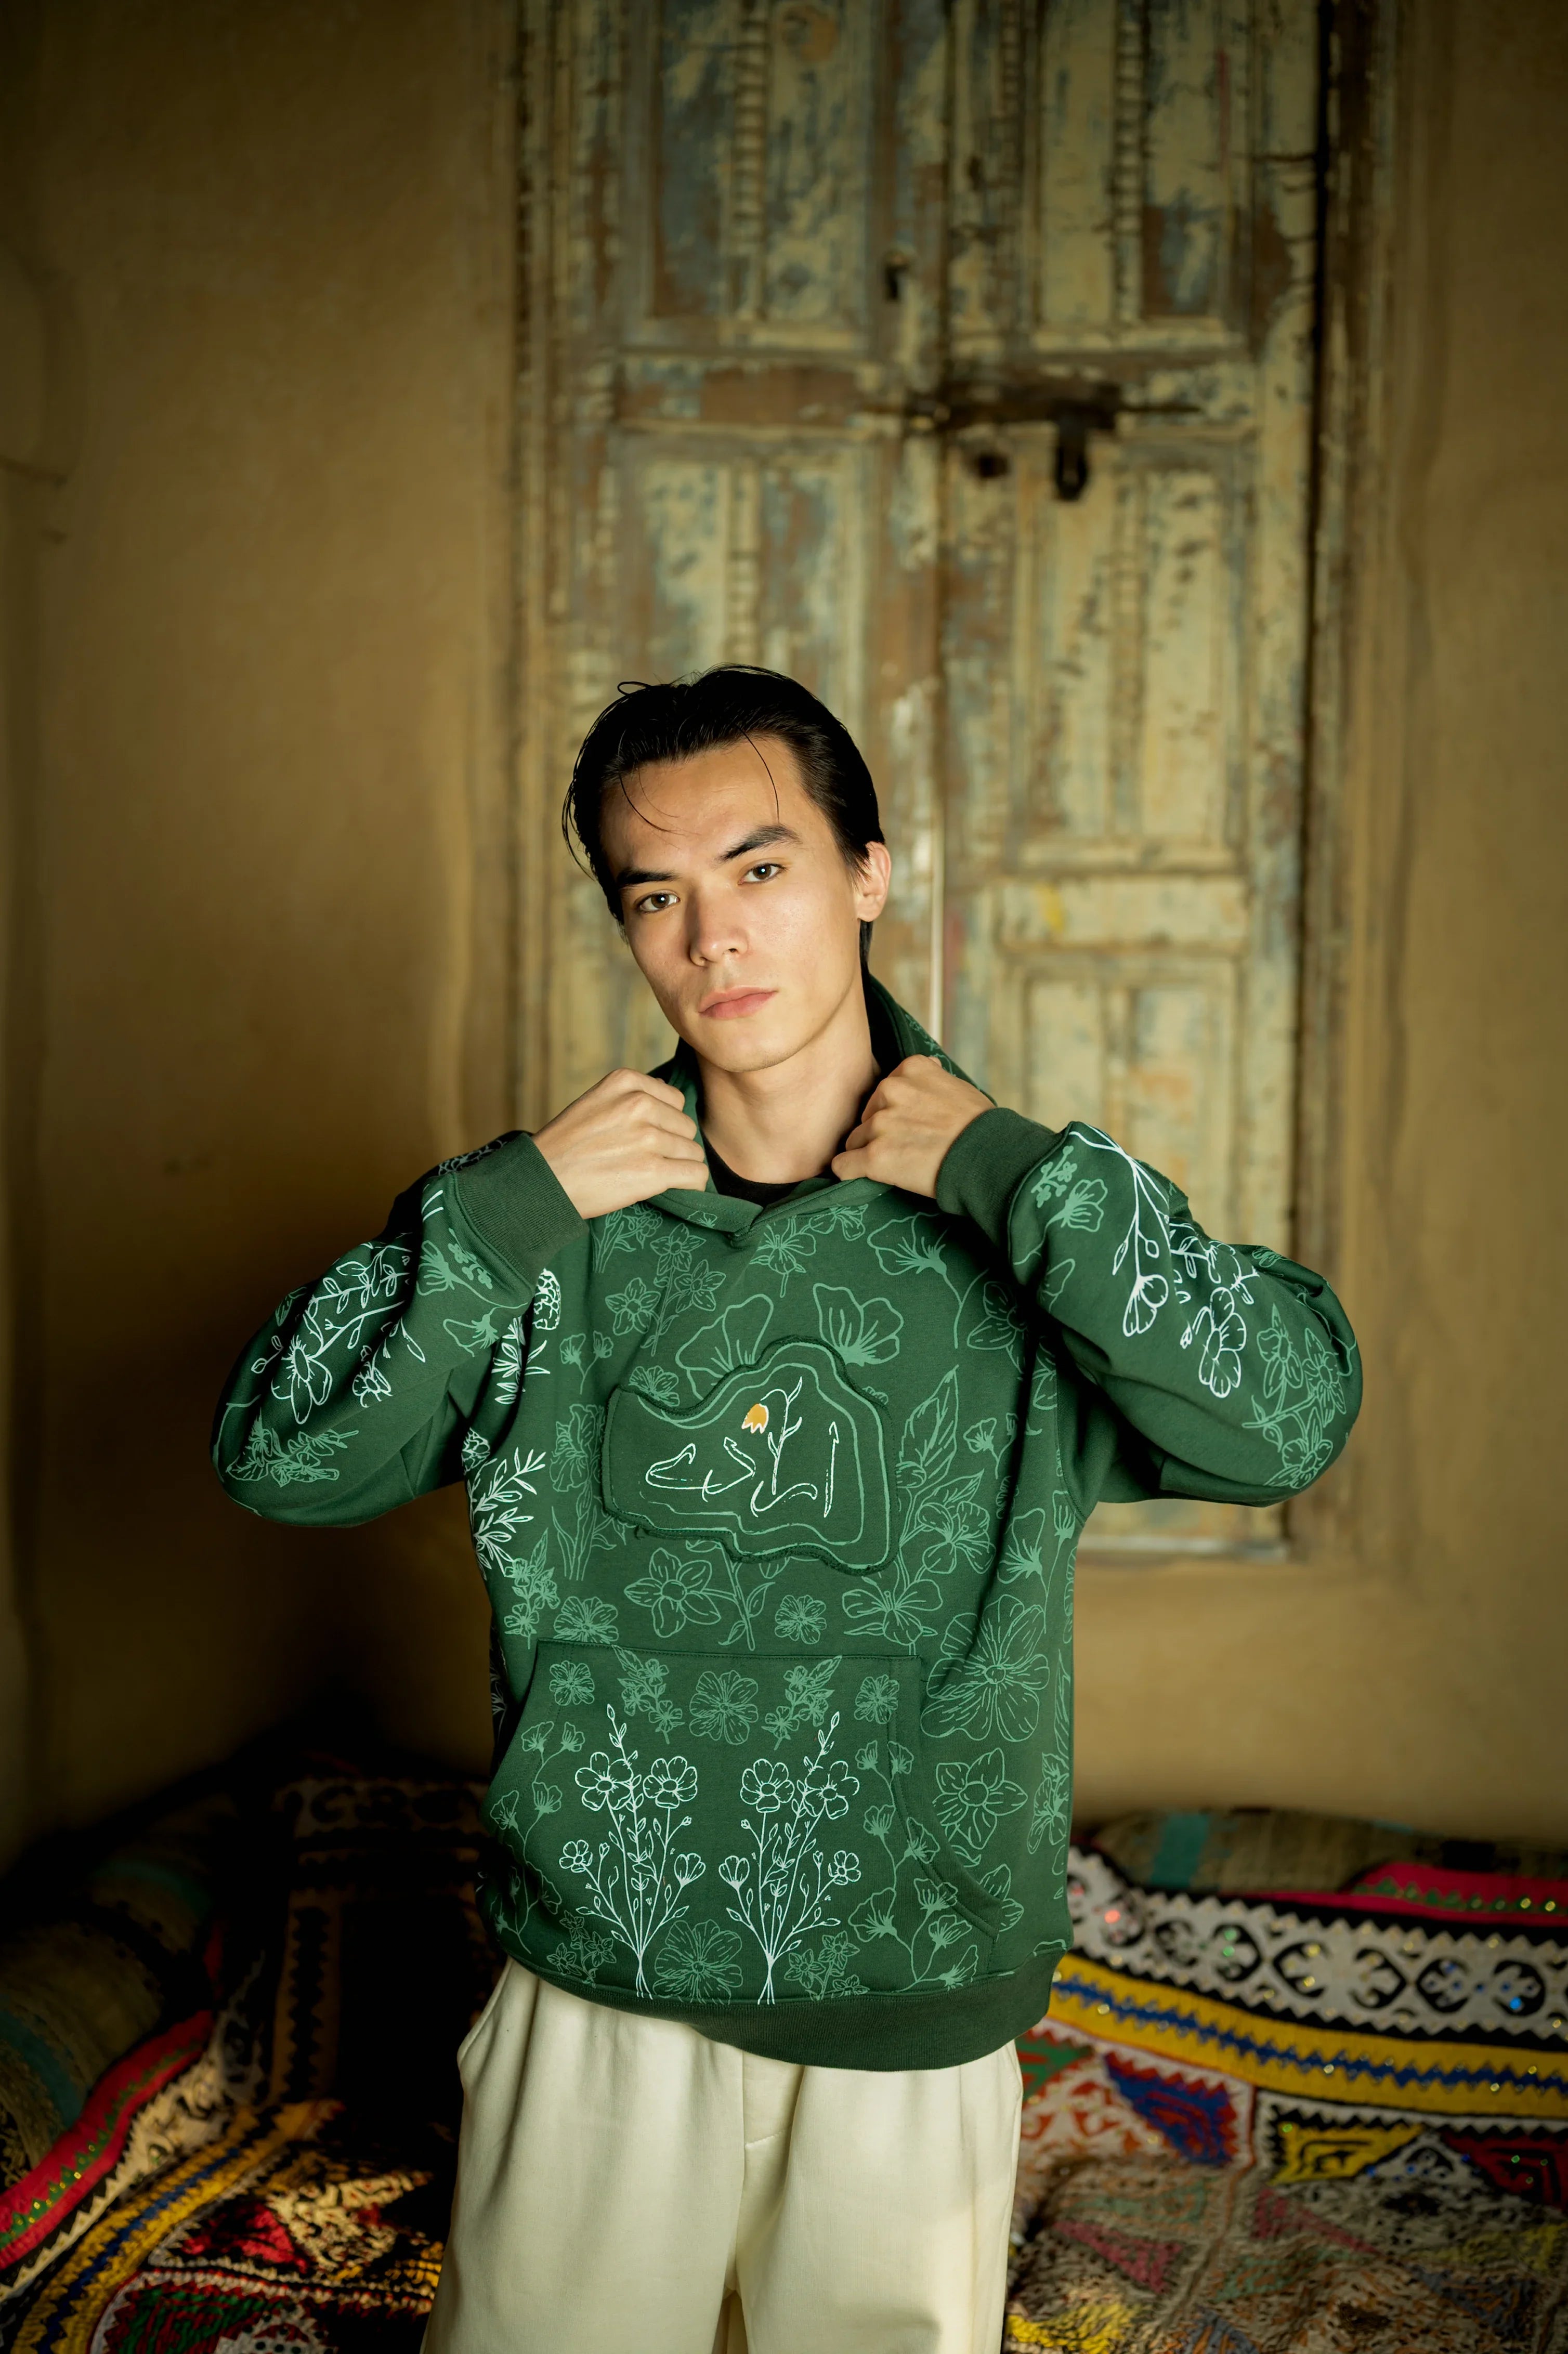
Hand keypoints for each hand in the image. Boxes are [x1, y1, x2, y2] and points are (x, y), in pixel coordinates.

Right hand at [534, 1069, 708, 1220]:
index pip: (675, 1100)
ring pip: (693, 1152)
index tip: (644, 1139)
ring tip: (652, 1177)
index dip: (665, 1123)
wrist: (541, 1181)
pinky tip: (676, 1189)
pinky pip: (696, 1175)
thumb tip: (668, 1091)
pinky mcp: (652, 1171)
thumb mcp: (594, 1102)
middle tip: (645, 1162)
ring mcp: (647, 1138)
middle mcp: (638, 1104)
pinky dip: (692, 1186)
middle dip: (673, 1146)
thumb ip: (630, 1095)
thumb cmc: (565, 1146)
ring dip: (679, 1167)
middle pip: (686, 1127)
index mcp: (624, 1081)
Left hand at [830, 1055, 992, 1197]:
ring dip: (871, 1153)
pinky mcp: (875, 1157)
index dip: (894, 1111)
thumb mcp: (957, 1086)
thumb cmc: (978, 1126)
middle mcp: (890, 1090)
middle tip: (908, 1147)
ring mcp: (881, 1124)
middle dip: (880, 1131)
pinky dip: (850, 1172)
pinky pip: (843, 1165)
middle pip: (867, 1115)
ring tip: (900, 1164)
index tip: (912, 1125)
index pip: (884, 1090)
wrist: (991, 1158)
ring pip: (855, 1140)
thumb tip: (926, 1065)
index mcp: (910, 1069)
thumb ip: (932, 1077)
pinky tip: (862, 1176)